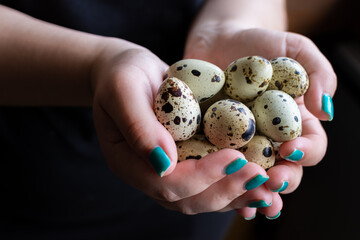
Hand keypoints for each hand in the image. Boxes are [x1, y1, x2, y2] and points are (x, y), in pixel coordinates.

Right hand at [90, 39, 280, 217]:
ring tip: (267, 185)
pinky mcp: (184, 161)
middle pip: (188, 199)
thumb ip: (138, 126)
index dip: (202, 176)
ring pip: (202, 197)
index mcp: (128, 163)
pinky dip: (234, 183)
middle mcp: (149, 174)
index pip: (166, 184)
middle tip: (260, 176)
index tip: (234, 157)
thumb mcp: (123, 89)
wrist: (129, 72)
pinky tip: (259, 178)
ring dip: (236, 194)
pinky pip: (209, 181)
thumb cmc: (121, 75)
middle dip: (226, 189)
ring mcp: (168, 171)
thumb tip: (165, 164)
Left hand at [184, 27, 335, 216]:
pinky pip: (222, 170)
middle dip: (280, 181)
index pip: (311, 147)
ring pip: (254, 178)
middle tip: (269, 182)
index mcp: (297, 123)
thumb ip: (318, 73)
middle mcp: (273, 140)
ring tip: (248, 202)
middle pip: (286, 171)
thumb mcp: (295, 49)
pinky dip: (224, 184)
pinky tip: (220, 194)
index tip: (290, 149)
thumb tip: (326, 109)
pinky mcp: (216, 146)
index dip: (305, 153)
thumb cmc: (261, 45)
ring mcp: (244, 146)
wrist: (220, 42)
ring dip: (253, 193)